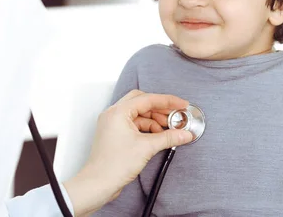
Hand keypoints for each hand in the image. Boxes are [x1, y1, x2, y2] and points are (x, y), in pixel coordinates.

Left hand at [64, 90, 193, 215]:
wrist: (98, 184)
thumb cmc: (114, 165)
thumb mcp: (146, 148)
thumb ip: (168, 138)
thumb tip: (184, 134)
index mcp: (118, 111)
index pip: (147, 99)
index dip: (167, 101)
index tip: (182, 104)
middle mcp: (113, 114)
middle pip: (142, 102)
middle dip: (160, 108)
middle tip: (175, 115)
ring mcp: (113, 124)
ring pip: (138, 113)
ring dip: (154, 119)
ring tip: (169, 129)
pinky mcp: (115, 134)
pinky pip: (134, 124)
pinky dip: (147, 128)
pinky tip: (158, 136)